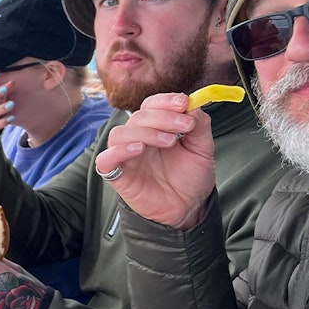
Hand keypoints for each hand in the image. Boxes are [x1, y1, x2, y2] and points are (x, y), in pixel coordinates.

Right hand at [95, 92, 215, 228]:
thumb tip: (193, 105)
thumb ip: (199, 125)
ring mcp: (126, 157)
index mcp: (156, 128)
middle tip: (184, 127)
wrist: (188, 207)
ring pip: (120, 133)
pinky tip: (138, 149)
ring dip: (145, 132)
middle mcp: (138, 139)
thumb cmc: (190, 178)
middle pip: (137, 117)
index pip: (151, 105)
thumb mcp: (202, 148)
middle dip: (162, 117)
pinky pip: (105, 159)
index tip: (183, 103)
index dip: (164, 101)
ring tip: (168, 141)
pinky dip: (118, 151)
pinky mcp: (117, 175)